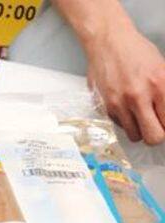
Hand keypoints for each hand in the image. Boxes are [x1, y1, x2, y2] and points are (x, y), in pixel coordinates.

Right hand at [85, 21, 164, 144]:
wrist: (108, 42)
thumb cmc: (136, 52)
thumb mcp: (161, 68)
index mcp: (159, 84)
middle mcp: (139, 97)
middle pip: (153, 137)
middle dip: (156, 135)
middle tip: (155, 127)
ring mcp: (120, 104)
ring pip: (135, 136)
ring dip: (139, 130)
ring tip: (139, 117)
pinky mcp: (106, 108)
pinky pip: (120, 126)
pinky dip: (125, 122)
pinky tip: (126, 107)